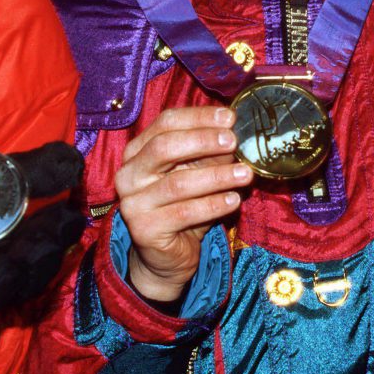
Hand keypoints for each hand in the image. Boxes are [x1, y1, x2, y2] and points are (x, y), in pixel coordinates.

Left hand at [0, 142, 85, 342]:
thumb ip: (30, 172)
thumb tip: (73, 159)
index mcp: (9, 256)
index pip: (43, 255)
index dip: (59, 236)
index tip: (72, 211)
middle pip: (25, 276)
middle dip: (45, 250)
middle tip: (60, 223)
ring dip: (16, 271)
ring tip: (28, 244)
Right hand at [114, 106, 251, 302]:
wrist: (166, 256)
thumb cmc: (182, 207)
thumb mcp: (196, 174)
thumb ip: (208, 154)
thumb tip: (234, 133)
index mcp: (138, 151)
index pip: (165, 123)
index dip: (198, 117)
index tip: (229, 117)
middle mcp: (129, 174)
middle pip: (164, 147)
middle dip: (203, 141)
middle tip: (233, 141)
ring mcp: (133, 203)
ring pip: (178, 183)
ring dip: (216, 176)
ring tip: (245, 174)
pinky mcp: (144, 229)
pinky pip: (184, 213)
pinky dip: (213, 205)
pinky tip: (233, 200)